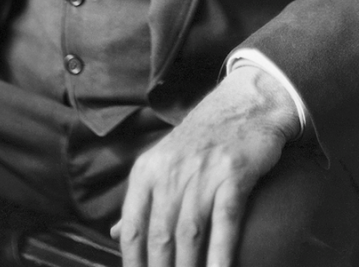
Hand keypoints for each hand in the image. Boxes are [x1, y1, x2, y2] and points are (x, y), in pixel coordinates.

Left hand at [110, 65, 299, 266]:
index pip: (133, 227)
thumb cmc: (199, 142)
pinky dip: (222, 254)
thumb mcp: (161, 164)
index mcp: (146, 172)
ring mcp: (201, 175)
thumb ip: (140, 201)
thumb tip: (118, 235)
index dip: (134, 261)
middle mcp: (169, 174)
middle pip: (159, 236)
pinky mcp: (234, 177)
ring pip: (189, 235)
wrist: (241, 107)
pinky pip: (225, 223)